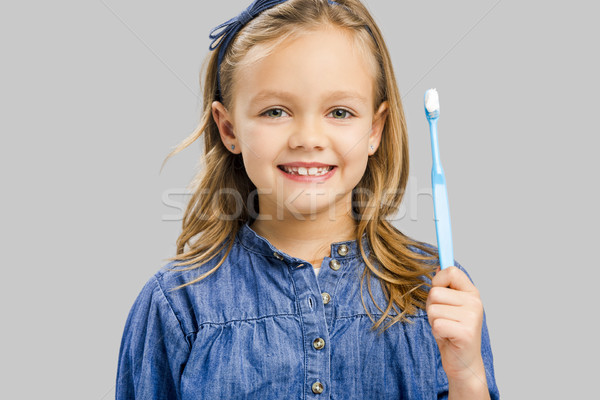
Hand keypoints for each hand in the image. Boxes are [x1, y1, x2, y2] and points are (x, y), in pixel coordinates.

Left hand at [426, 266, 488, 395]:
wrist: (463, 363)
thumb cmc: (452, 332)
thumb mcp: (450, 305)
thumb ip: (445, 287)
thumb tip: (438, 265)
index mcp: (472, 292)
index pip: (451, 271)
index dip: (437, 280)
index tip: (440, 293)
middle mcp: (475, 302)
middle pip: (435, 292)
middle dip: (432, 306)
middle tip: (443, 319)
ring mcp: (472, 317)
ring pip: (433, 308)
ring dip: (434, 321)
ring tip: (446, 329)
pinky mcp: (466, 332)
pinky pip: (437, 324)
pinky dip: (437, 332)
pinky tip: (448, 338)